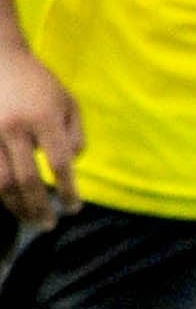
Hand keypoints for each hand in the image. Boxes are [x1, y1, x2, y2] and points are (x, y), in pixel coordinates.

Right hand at [0, 42, 78, 226]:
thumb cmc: (38, 83)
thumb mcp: (67, 102)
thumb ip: (75, 134)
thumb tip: (72, 165)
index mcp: (43, 119)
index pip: (60, 165)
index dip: (69, 191)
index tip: (74, 208)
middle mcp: (14, 128)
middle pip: (27, 180)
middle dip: (40, 207)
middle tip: (49, 225)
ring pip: (0, 182)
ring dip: (15, 206)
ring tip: (28, 219)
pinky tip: (8, 202)